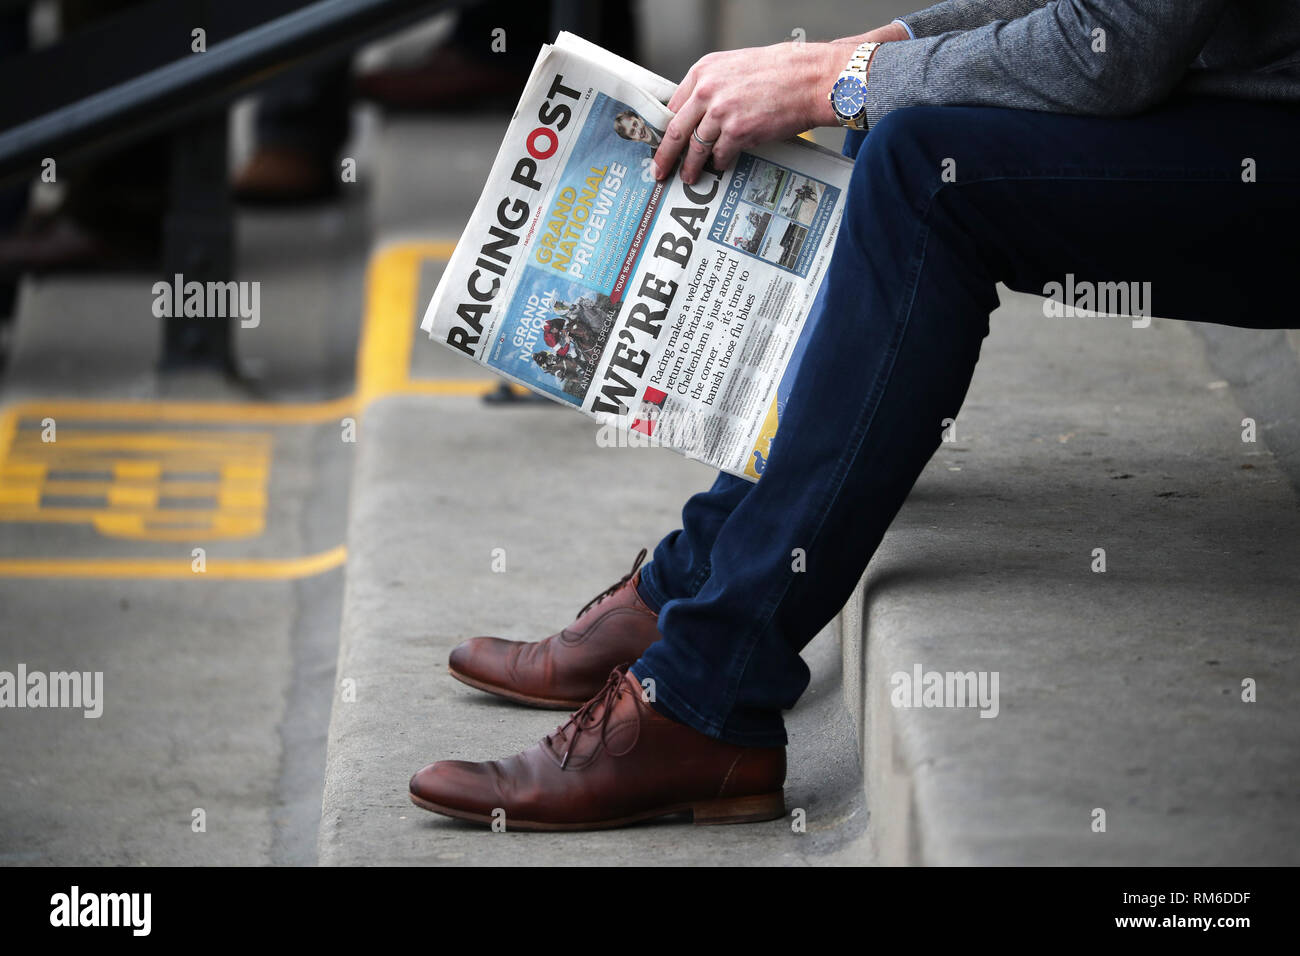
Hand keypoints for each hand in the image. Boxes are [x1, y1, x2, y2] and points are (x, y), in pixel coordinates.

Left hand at [654, 22, 908, 184]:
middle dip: (665, 154)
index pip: (673, 105)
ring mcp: (721, 112)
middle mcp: (707, 90)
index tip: (661, 142)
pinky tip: (723, 165)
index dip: (665, 128)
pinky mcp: (737, 132)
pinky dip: (720, 163)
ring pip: (695, 147)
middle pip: (675, 130)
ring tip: (688, 177)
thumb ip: (714, 87)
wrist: (810, 78)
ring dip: (691, 166)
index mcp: (704, 71)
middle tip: (659, 169)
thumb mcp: (737, 68)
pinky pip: (720, 155)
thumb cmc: (781, 72)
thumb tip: (700, 114)